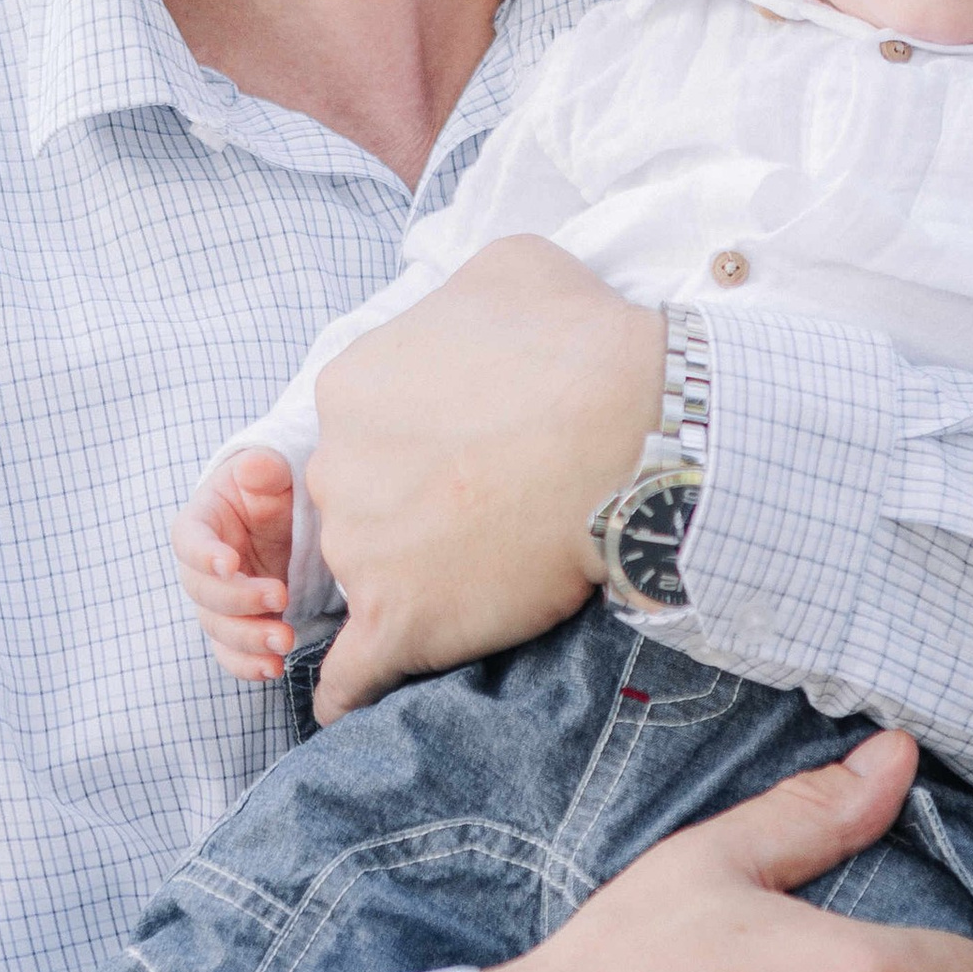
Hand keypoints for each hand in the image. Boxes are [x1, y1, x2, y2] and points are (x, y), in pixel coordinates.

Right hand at [171, 449, 298, 682]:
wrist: (287, 518)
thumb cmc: (274, 489)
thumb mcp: (272, 472)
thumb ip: (265, 470)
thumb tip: (257, 466)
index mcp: (202, 523)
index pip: (189, 542)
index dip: (204, 554)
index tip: (231, 563)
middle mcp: (202, 567)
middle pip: (203, 592)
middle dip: (239, 601)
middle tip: (280, 597)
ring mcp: (219, 599)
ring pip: (217, 628)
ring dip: (247, 639)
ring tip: (284, 641)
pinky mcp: (238, 624)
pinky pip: (231, 653)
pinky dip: (247, 665)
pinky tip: (272, 669)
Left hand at [305, 236, 663, 720]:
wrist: (636, 433)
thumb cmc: (582, 343)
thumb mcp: (509, 267)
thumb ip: (459, 295)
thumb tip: (471, 317)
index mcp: (349, 385)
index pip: (366, 426)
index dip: (422, 440)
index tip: (474, 449)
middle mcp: (336, 467)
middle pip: (361, 498)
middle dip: (411, 505)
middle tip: (491, 508)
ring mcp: (364, 550)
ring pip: (369, 573)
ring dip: (412, 582)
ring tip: (485, 580)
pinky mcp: (400, 622)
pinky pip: (350, 676)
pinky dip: (349, 692)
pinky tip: (352, 704)